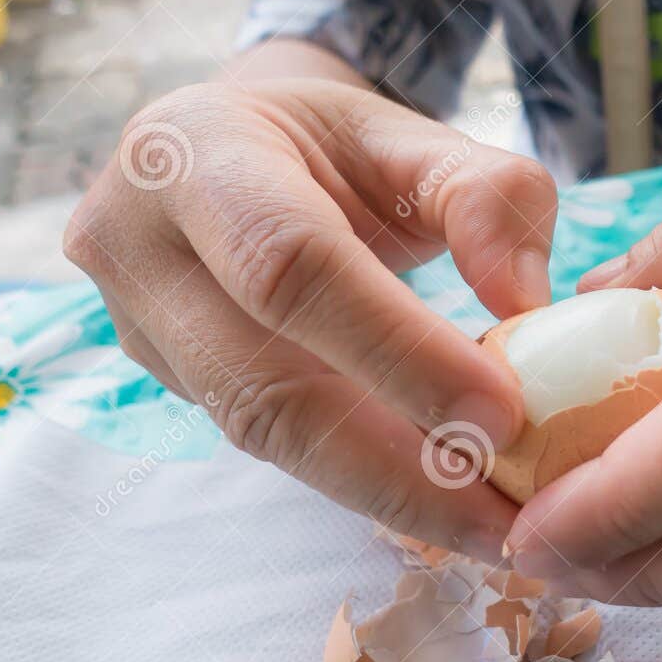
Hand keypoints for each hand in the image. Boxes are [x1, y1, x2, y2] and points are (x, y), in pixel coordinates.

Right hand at [65, 78, 556, 562]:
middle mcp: (135, 248)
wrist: (227, 149)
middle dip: (395, 466)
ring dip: (388, 493)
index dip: (397, 349)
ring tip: (490, 526)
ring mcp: (138, 328)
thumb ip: (485, 195)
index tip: (502, 414)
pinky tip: (444, 502)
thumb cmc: (327, 144)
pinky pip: (275, 444)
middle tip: (507, 518)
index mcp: (189, 153)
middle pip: (264, 385)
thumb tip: (526, 304)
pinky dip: (368, 479)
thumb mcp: (412, 135)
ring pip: (266, 436)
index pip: (290, 265)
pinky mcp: (170, 385)